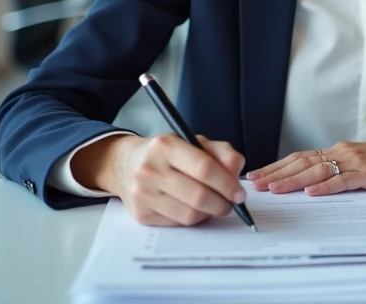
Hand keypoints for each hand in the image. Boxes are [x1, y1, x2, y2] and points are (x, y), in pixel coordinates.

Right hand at [72, 133, 245, 225]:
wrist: (125, 164)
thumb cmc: (167, 153)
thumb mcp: (193, 142)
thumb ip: (221, 152)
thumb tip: (237, 170)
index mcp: (165, 146)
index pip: (204, 168)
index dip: (227, 183)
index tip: (239, 193)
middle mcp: (150, 169)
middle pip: (198, 195)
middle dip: (222, 203)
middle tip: (231, 203)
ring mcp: (143, 194)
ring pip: (189, 214)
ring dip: (210, 213)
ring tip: (215, 205)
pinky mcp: (141, 214)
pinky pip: (178, 223)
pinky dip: (194, 219)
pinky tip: (195, 209)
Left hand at [247, 137, 365, 195]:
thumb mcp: (358, 164)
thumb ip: (337, 171)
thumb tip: (312, 184)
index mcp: (337, 151)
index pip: (300, 158)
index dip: (277, 166)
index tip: (257, 174)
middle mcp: (341, 152)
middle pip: (302, 162)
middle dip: (276, 173)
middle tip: (255, 183)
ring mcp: (354, 161)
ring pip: (317, 170)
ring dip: (294, 180)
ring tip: (274, 188)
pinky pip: (343, 180)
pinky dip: (326, 187)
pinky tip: (312, 193)